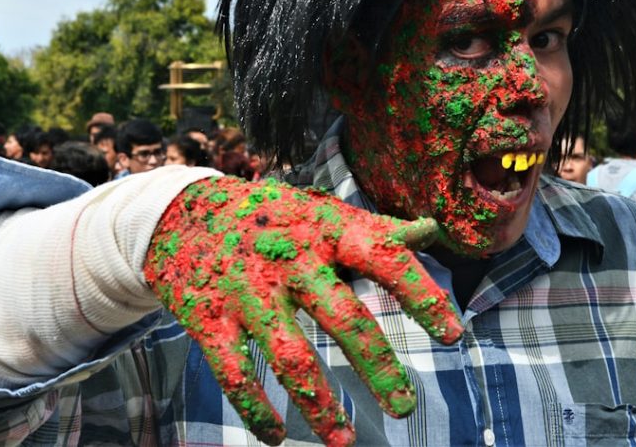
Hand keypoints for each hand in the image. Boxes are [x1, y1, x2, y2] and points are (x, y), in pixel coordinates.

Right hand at [143, 176, 463, 445]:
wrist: (181, 211)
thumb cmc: (272, 218)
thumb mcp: (322, 214)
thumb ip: (375, 230)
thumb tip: (432, 230)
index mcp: (325, 230)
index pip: (384, 259)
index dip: (421, 296)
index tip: (454, 335)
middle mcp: (290, 259)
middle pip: (343, 318)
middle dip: (378, 368)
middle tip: (406, 407)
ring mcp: (248, 290)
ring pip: (290, 357)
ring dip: (319, 404)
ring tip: (345, 443)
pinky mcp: (210, 318)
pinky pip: (235, 373)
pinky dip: (256, 410)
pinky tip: (277, 437)